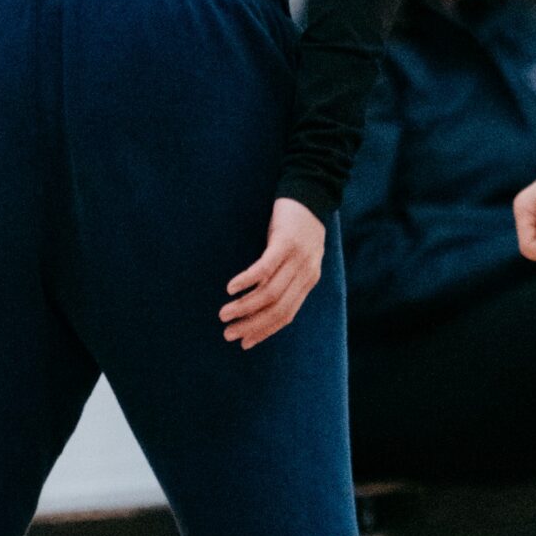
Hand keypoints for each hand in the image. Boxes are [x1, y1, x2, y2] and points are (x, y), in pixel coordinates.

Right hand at [221, 198, 323, 347]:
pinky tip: (231, 288)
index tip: (244, 343)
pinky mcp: (285, 242)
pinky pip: (266, 267)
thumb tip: (262, 300)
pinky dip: (248, 280)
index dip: (264, 331)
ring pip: (270, 292)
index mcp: (308, 281)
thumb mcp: (298, 257)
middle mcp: (305, 273)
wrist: (311, 192)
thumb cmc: (298, 227)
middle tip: (228, 333)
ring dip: (245, 306)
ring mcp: (297, 258)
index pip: (286, 315)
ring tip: (224, 313)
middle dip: (252, 325)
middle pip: (278, 309)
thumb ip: (286, 277)